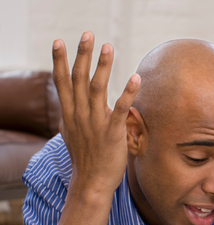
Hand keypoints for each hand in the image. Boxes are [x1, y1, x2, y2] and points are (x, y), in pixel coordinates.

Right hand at [52, 31, 139, 196]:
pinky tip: (136, 78)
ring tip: (109, 47)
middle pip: (78, 78)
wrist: (92, 183)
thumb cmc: (86, 159)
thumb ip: (74, 115)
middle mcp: (79, 115)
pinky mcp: (112, 133)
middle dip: (82, 55)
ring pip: (96, 88)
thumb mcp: (73, 133)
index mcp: (69, 114)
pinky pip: (121, 109)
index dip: (60, 60)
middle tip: (88, 34)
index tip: (59, 41)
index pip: (61, 81)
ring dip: (103, 66)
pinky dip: (128, 92)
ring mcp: (95, 123)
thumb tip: (73, 103)